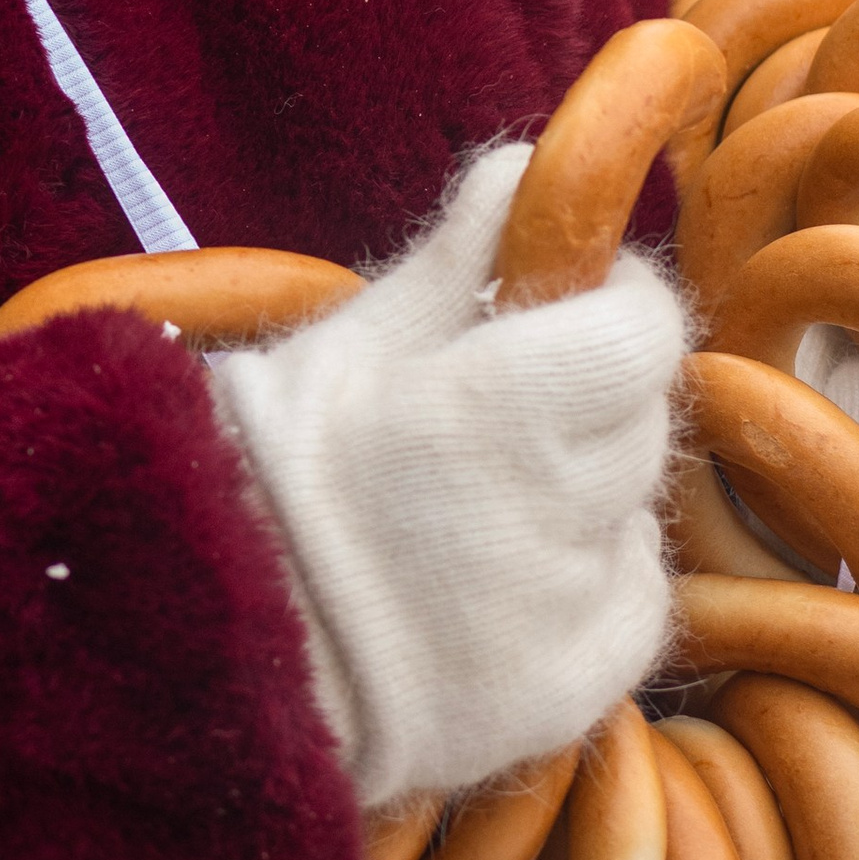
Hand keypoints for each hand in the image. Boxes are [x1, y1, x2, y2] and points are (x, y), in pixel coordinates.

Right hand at [212, 144, 686, 813]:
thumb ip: (461, 254)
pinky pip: (634, 603)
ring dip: (593, 490)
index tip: (587, 293)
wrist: (215, 648)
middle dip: (599, 396)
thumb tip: (527, 163)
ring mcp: (559, 617)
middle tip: (518, 401)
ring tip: (492, 497)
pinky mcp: (568, 696)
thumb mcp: (353, 339)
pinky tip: (517, 574)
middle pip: (643, 420)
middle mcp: (542, 515)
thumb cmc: (276, 470)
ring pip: (636, 511)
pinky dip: (598, 581)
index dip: (627, 300)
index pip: (643, 334)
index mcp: (489, 407)